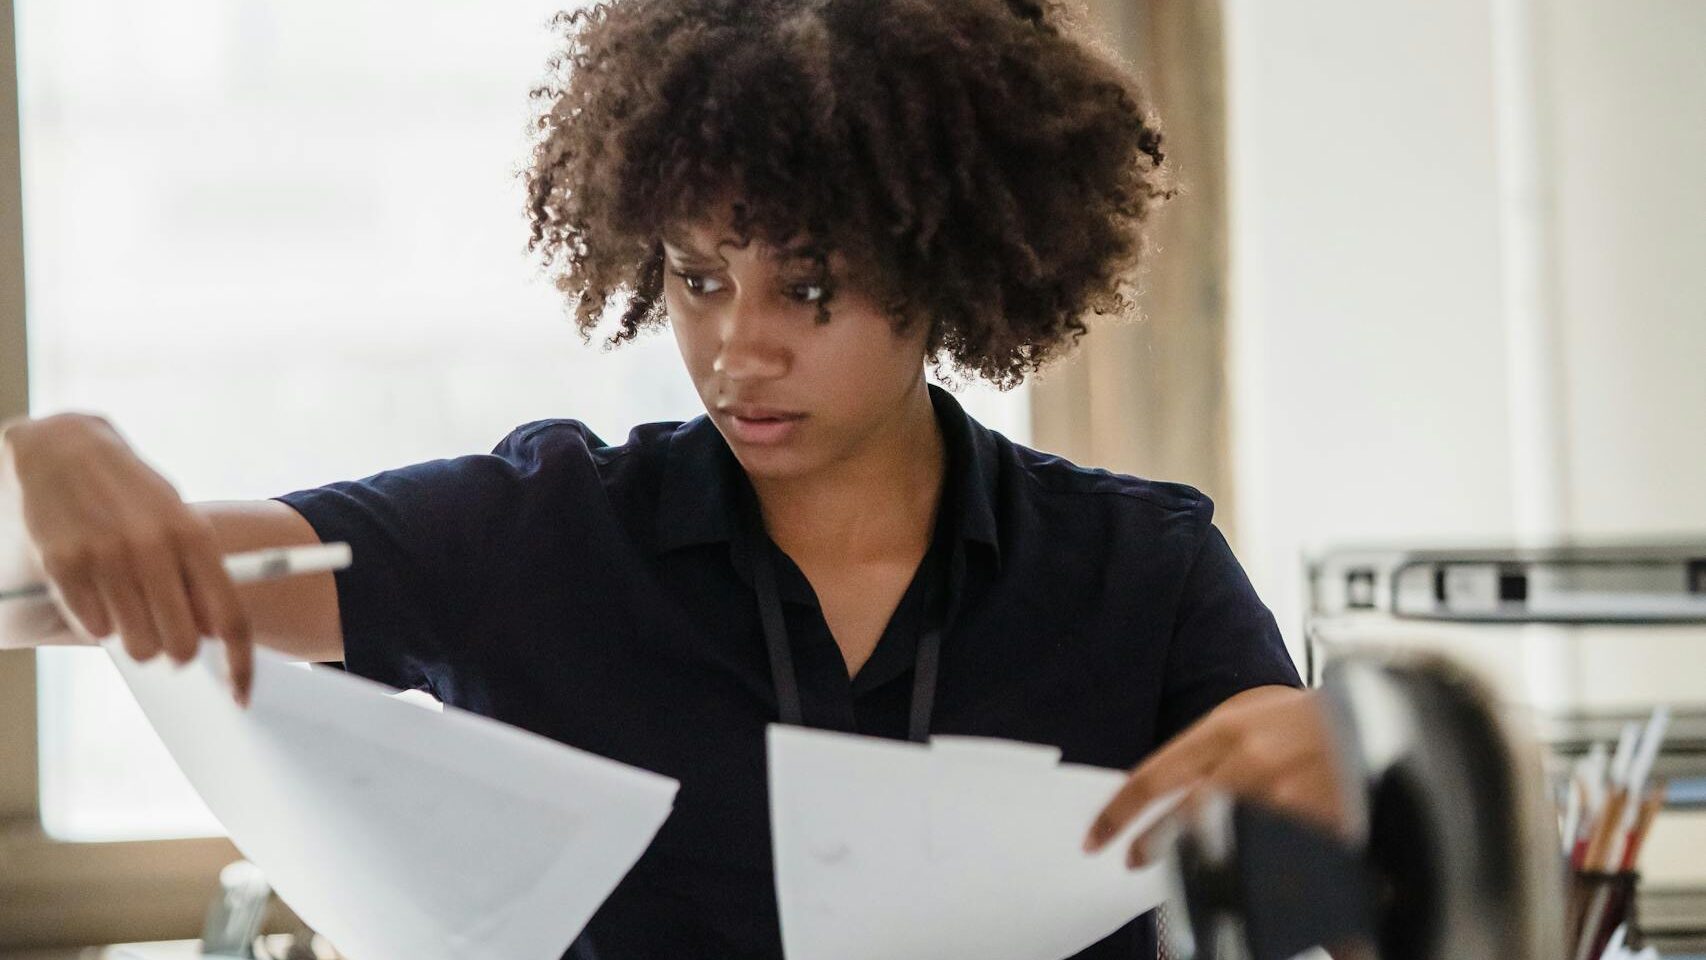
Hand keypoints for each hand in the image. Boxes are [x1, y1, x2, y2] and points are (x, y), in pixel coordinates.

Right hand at [2, 413, 253, 704]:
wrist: (66, 449)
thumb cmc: (133, 495)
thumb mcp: (179, 521)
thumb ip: (198, 575)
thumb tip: (214, 637)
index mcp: (194, 536)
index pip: (229, 619)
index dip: (240, 665)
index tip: (242, 696)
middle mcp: (153, 547)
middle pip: (182, 645)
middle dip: (178, 652)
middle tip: (166, 633)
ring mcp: (107, 556)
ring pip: (137, 646)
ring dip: (135, 638)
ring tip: (128, 602)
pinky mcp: (64, 565)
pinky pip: (93, 628)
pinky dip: (98, 621)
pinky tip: (95, 587)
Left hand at [1083, 686, 1345, 865]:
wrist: (1378, 713)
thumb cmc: (1307, 718)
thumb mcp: (1246, 718)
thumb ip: (1204, 754)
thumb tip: (1165, 799)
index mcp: (1225, 730)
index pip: (1154, 777)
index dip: (1119, 813)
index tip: (1097, 838)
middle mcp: (1249, 761)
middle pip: (1183, 818)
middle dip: (1153, 844)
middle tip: (1136, 859)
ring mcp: (1285, 794)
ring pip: (1226, 842)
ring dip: (1206, 862)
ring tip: (1200, 868)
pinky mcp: (1317, 822)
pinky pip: (1275, 859)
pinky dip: (1261, 874)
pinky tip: (1256, 878)